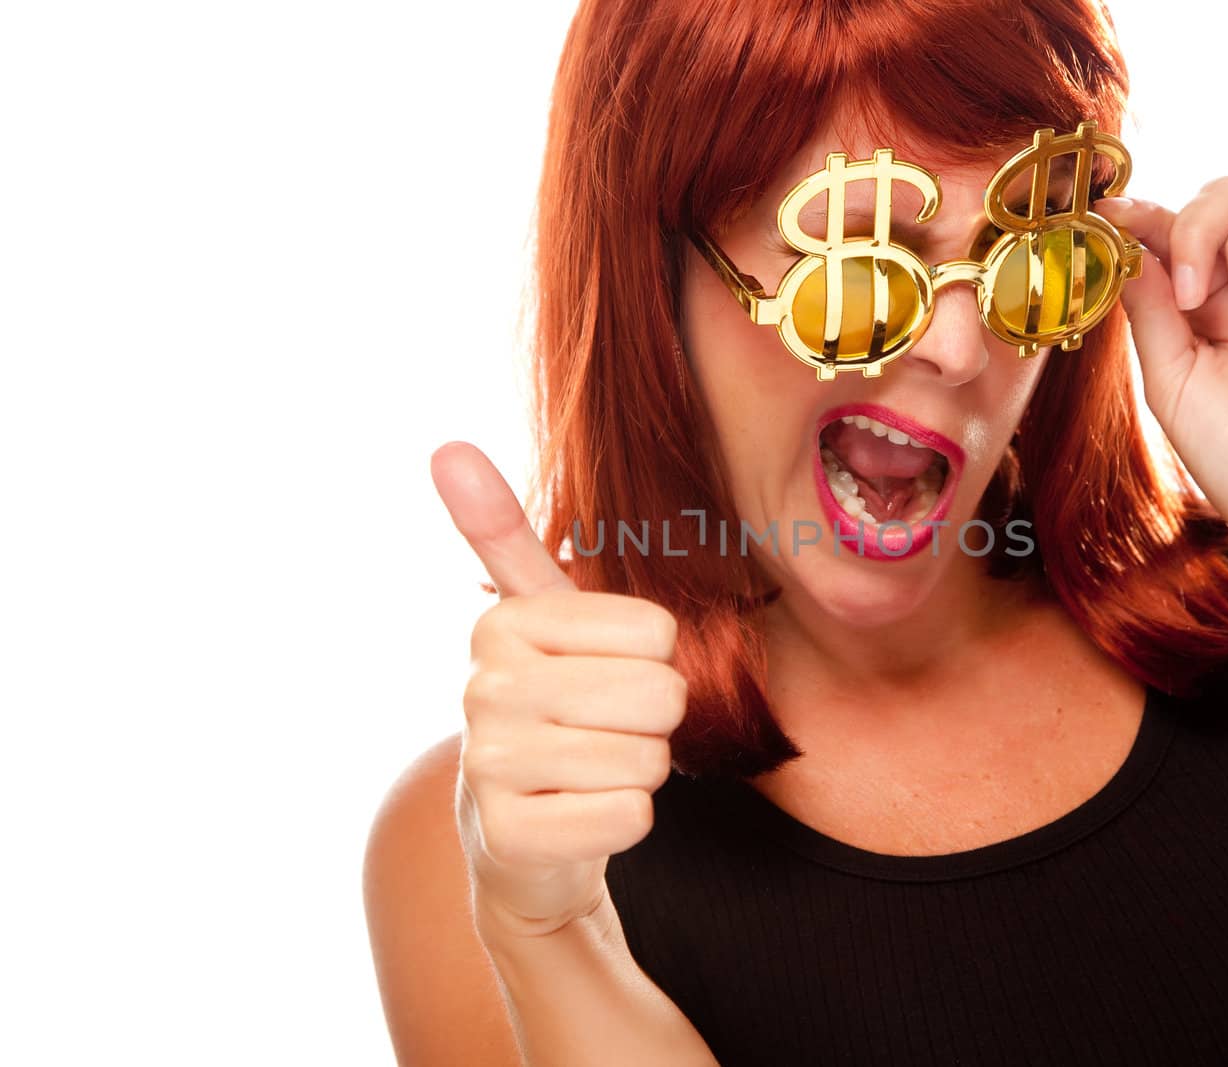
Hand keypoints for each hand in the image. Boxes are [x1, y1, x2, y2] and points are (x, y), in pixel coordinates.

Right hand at [431, 441, 686, 937]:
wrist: (522, 835)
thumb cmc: (553, 710)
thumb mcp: (538, 620)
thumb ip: (502, 535)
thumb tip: (446, 445)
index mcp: (502, 623)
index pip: (657, 631)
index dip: (651, 661)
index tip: (602, 674)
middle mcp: (483, 687)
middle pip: (658, 695)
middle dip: (653, 721)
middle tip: (604, 730)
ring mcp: (489, 767)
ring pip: (647, 760)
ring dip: (636, 772)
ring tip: (587, 771)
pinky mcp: (511, 838)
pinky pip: (630, 817)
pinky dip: (624, 821)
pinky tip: (579, 814)